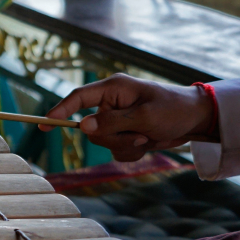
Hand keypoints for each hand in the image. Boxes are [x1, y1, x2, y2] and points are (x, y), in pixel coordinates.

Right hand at [40, 74, 214, 161]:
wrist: (196, 120)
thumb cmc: (173, 110)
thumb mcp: (144, 117)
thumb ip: (112, 122)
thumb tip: (82, 127)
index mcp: (114, 88)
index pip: (79, 98)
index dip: (60, 110)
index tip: (44, 123)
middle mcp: (111, 103)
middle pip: (90, 128)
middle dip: (112, 138)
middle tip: (138, 135)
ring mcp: (117, 119)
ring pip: (102, 142)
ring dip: (124, 145)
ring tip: (146, 137)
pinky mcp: (123, 133)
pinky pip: (115, 150)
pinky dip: (130, 151)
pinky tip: (147, 143)